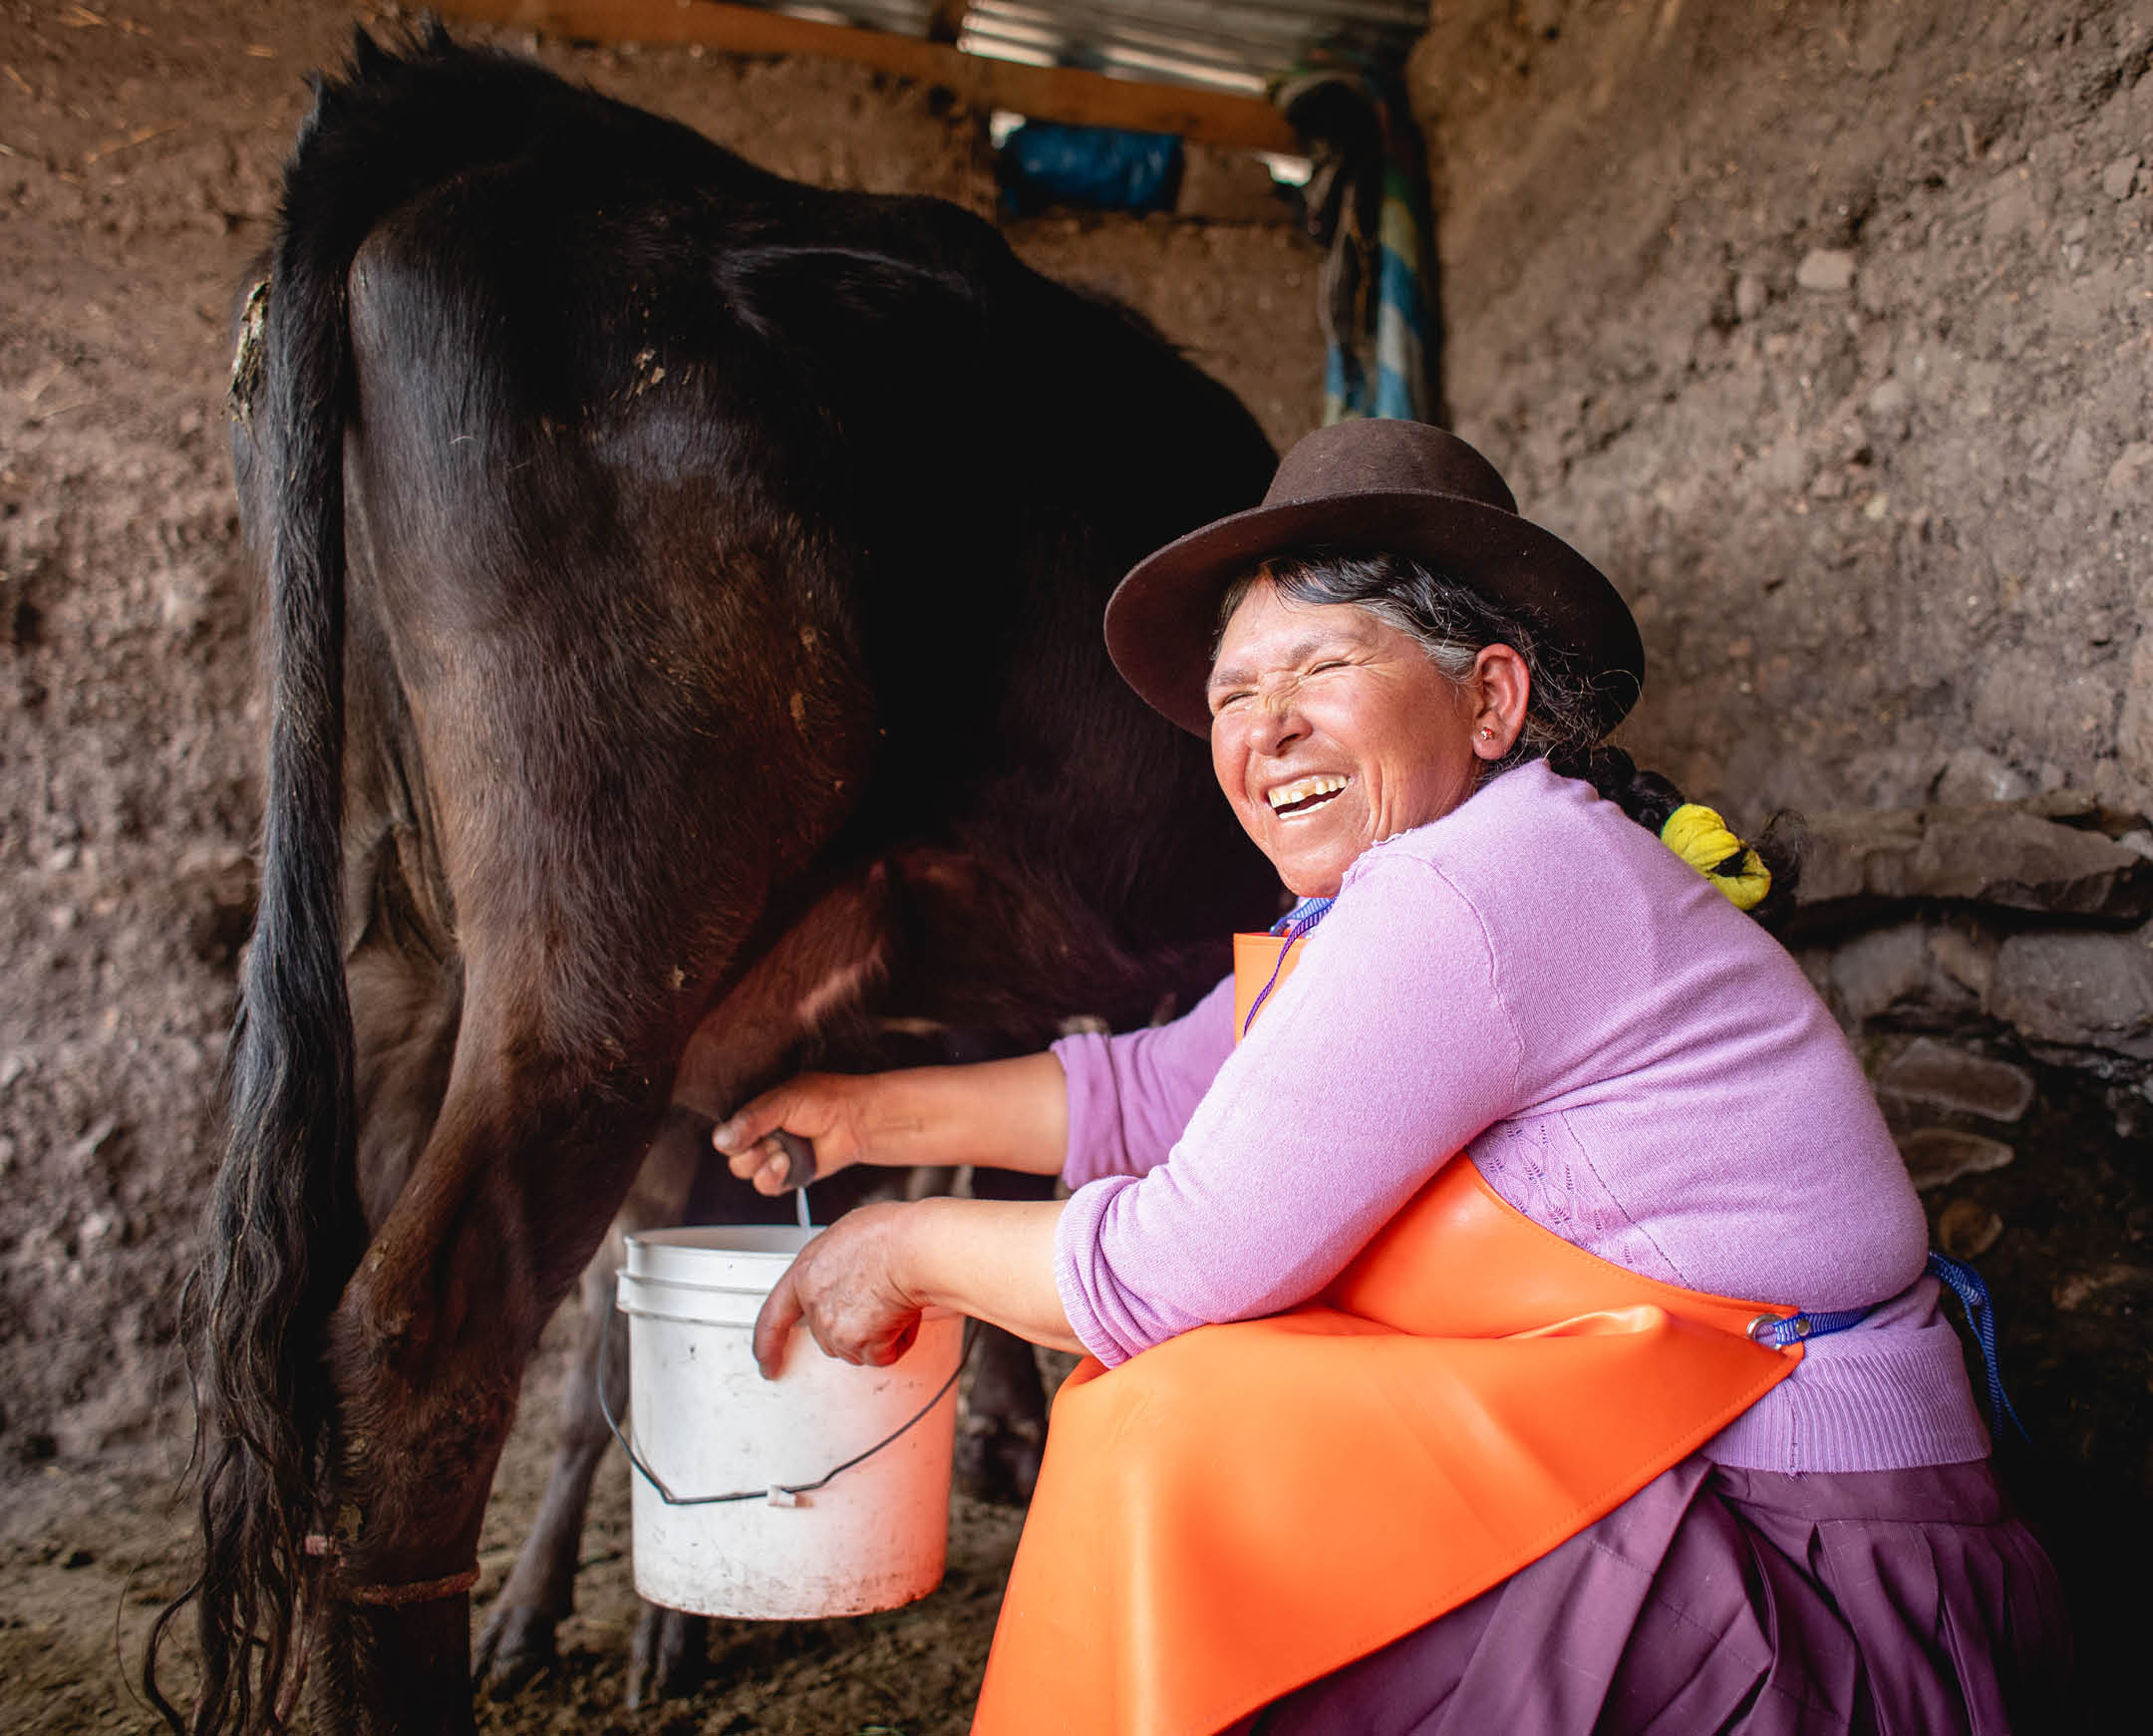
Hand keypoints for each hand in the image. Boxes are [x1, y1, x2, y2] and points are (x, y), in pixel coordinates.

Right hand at [713, 1072, 878, 1194]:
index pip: (727, 1131)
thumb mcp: (783, 1101)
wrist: (856, 1121)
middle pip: (733, 1155)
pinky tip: (785, 1163)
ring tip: (782, 1151)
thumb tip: (720, 1139)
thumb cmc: (826, 1101)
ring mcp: (774, 1156)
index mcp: (757, 1112)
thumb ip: (751, 1120)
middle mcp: (762, 1135)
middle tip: (769, 1140)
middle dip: (748, 1152)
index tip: (739, 1135)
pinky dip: (772, 1177)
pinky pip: (766, 1185)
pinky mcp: (787, 1175)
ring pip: (745, 1171)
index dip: (731, 1136)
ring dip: (761, 1164)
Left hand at [752, 1202, 924, 1377]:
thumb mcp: (848, 1235)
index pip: (774, 1316)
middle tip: (878, 1302)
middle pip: (828, 1334)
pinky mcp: (860, 1343)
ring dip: (878, 1333)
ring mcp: (835, 1326)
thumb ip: (836, 1264)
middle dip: (854, 1326)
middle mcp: (815, 1302)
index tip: (768, 1361)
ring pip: (857, 1347)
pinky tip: (905, 1314)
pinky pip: (882, 1355)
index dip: (768, 1343)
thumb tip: (848, 1273)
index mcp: (806, 1272)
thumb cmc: (892, 1233)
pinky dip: (898, 1341)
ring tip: (895, 1299)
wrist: (913, 1247)